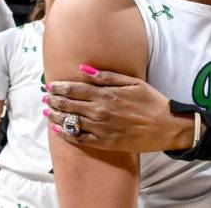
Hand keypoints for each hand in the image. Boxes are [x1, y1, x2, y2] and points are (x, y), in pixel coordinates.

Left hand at [44, 65, 192, 151]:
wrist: (166, 126)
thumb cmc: (152, 102)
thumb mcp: (133, 82)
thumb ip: (107, 76)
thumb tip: (84, 68)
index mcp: (106, 95)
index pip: (75, 89)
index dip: (60, 87)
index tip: (51, 85)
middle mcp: (100, 112)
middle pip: (69, 105)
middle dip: (54, 100)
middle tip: (45, 97)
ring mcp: (100, 129)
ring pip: (70, 121)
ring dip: (56, 115)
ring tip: (46, 111)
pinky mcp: (104, 142)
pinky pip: (79, 139)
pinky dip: (66, 134)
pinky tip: (57, 129)